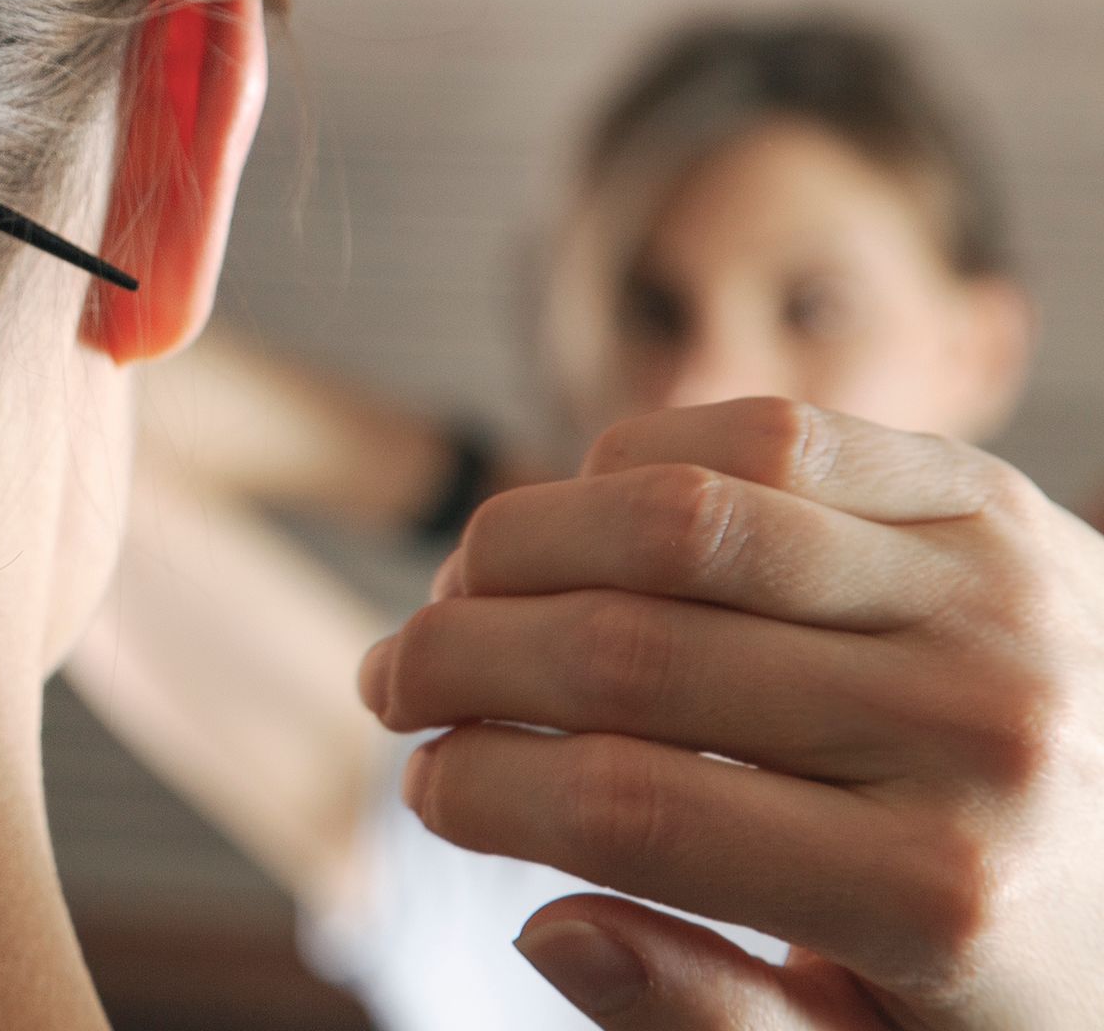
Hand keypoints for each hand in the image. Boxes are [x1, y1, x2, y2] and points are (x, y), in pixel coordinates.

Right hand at [356, 397, 1103, 1030]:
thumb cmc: (1016, 977)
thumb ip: (714, 1019)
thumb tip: (546, 926)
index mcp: (944, 893)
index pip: (632, 811)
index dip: (481, 793)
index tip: (420, 793)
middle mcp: (979, 728)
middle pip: (629, 657)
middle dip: (460, 665)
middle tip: (390, 686)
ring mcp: (995, 590)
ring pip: (674, 519)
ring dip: (515, 549)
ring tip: (457, 598)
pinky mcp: (993, 494)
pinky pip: (761, 434)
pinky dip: (627, 464)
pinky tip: (575, 528)